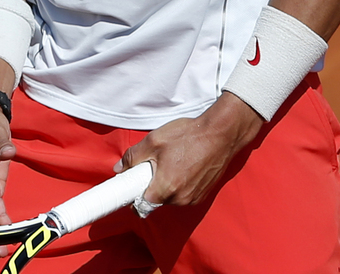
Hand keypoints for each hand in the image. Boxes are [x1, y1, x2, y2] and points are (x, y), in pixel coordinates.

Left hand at [115, 93, 263, 206]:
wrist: (220, 135)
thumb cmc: (187, 135)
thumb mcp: (155, 140)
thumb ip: (134, 156)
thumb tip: (119, 168)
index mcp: (165, 187)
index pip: (140, 205)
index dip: (132, 196)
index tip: (129, 186)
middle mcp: (179, 199)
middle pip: (155, 200)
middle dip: (151, 185)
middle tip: (154, 165)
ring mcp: (192, 199)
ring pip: (169, 198)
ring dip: (166, 185)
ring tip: (172, 162)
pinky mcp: (201, 196)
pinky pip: (183, 195)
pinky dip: (179, 185)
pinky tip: (184, 166)